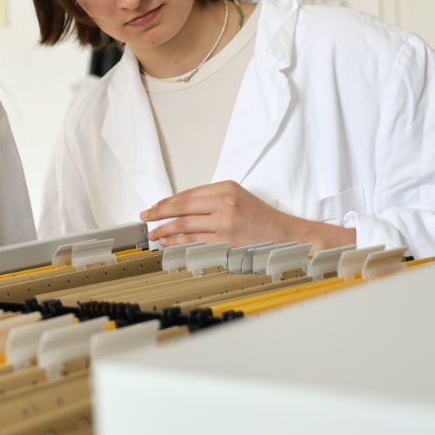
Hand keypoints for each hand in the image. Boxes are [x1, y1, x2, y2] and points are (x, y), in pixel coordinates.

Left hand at [140, 180, 354, 249]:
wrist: (288, 236)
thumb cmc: (263, 218)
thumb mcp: (238, 197)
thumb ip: (211, 199)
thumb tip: (179, 207)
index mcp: (226, 189)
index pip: (186, 195)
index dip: (165, 202)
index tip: (154, 208)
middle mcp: (224, 204)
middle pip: (181, 208)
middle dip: (158, 214)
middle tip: (146, 218)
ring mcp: (225, 225)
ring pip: (184, 227)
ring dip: (164, 231)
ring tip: (154, 235)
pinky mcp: (226, 244)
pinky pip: (194, 244)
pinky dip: (178, 245)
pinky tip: (169, 245)